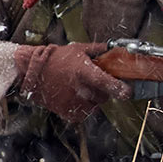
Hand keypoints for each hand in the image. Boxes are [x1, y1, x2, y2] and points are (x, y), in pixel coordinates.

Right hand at [14, 43, 131, 123]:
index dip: (119, 88)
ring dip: (93, 99)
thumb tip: (116, 48)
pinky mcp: (68, 112)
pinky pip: (85, 113)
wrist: (33, 73)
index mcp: (83, 72)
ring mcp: (73, 102)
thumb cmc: (55, 59)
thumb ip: (99, 50)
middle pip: (104, 96)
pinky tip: (74, 96)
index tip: (128, 92)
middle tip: (93, 82)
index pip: (106, 82)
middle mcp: (79, 89)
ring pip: (95, 105)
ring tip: (81, 88)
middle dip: (103, 90)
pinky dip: (83, 106)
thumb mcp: (78, 49)